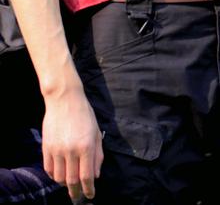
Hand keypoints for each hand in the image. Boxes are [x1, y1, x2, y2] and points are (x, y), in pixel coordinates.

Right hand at [41, 86, 102, 200]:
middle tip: (78, 198)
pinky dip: (54, 176)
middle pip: (71, 180)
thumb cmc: (85, 115)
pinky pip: (48, 169)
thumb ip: (98, 156)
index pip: (87, 176)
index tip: (90, 195)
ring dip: (65, 184)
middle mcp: (71, 150)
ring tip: (70, 185)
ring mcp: (56, 150)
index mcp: (86, 147)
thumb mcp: (97, 133)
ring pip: (59, 177)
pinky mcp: (46, 148)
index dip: (89, 189)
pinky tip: (59, 175)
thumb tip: (96, 175)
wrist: (64, 101)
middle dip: (76, 192)